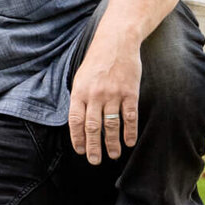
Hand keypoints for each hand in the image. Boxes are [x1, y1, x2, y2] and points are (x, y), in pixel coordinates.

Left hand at [67, 34, 141, 163]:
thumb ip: (79, 99)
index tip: (81, 151)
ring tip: (114, 155)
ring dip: (112, 143)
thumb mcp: (80, 78)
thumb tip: (77, 122)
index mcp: (79, 92)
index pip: (75, 121)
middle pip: (92, 127)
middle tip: (95, 161)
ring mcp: (113, 94)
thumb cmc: (96, 61)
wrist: (116, 42)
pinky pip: (129, 117)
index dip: (77, 139)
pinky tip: (130, 142)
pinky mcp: (130, 93)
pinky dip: (130, 132)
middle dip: (93, 147)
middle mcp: (95, 95)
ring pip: (111, 126)